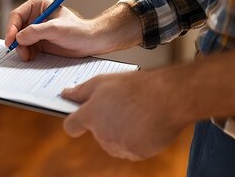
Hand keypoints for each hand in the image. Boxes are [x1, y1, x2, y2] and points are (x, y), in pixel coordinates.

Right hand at [4, 0, 95, 60]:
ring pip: (19, 39)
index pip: (17, 15)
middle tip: (21, 52)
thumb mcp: (56, 29)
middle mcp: (34, 16)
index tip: (11, 40)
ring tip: (28, 56)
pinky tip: (32, 56)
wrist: (89, 42)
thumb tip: (19, 37)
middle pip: (15, 28)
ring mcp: (35, 29)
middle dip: (16, 41)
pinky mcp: (37, 41)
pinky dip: (26, 53)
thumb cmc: (77, 30)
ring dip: (21, 49)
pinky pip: (25, 47)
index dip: (11, 28)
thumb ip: (36, 31)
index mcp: (37, 5)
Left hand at [61, 70, 188, 160]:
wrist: (168, 98)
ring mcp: (119, 146)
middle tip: (121, 105)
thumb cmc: (136, 86)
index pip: (71, 126)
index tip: (80, 117)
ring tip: (136, 113)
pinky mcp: (136, 153)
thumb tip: (66, 94)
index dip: (75, 121)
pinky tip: (146, 123)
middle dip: (105, 121)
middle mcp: (102, 134)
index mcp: (91, 115)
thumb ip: (81, 91)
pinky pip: (131, 148)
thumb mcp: (104, 80)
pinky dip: (136, 139)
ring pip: (114, 141)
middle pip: (97, 132)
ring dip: (121, 131)